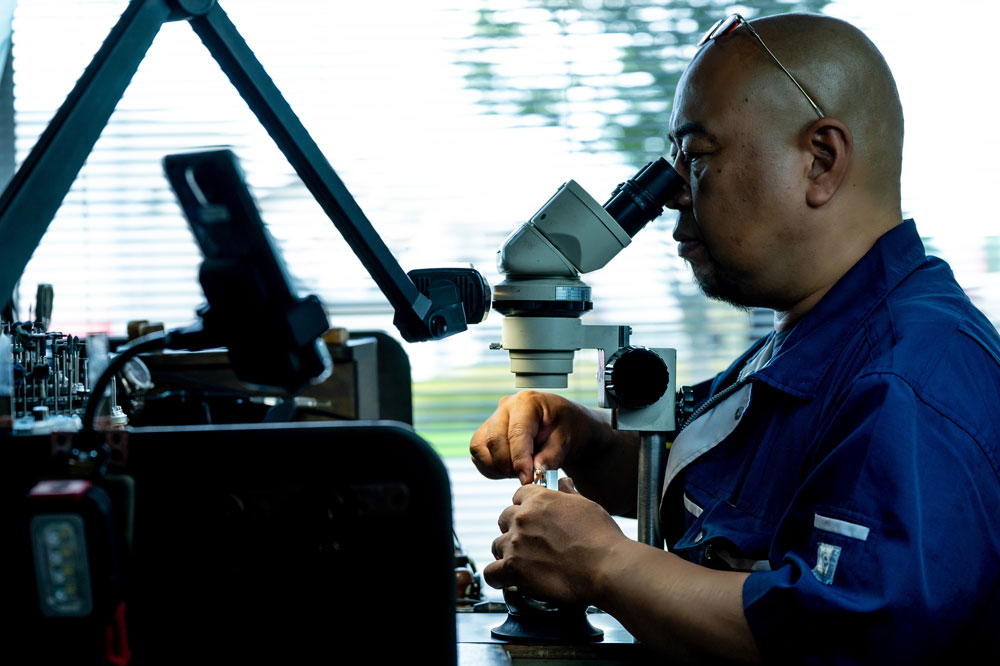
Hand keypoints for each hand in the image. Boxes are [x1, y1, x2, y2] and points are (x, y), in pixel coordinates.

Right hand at [470, 390, 597, 484]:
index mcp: (527, 402)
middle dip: (508, 465)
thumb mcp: (565, 441)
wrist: (561, 427)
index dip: (520, 459)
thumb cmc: (565, 429)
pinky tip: (511, 469)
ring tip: (519, 471)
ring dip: (497, 467)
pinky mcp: (485, 432)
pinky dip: (491, 468)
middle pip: (493, 440)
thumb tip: (535, 472)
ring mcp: (492, 419)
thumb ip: (550, 457)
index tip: (527, 478)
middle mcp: (505, 407)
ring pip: (480, 448)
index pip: (516, 433)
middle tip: (526, 478)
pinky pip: (479, 454)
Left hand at [483, 478, 628, 605]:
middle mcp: (523, 517)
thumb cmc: (601, 539)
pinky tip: (507, 580)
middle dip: (514, 530)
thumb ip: (568, 494)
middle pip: (504, 519)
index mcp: (540, 499)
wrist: (606, 567)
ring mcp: (516, 542)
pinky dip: (497, 578)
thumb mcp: (587, 505)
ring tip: (523, 564)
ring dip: (507, 554)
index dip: (525, 507)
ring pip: (496, 545)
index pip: (518, 496)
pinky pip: (491, 573)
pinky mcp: (513, 568)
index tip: (531, 519)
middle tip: (530, 544)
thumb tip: (564, 483)